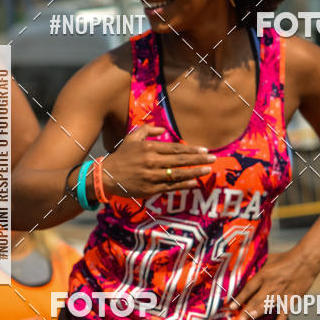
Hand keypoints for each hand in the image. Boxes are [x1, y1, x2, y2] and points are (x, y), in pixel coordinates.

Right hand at [101, 125, 216, 197]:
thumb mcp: (132, 138)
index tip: (204, 150)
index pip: (175, 149)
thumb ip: (147, 130)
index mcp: (149, 148)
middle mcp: (152, 162)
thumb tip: (163, 130)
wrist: (107, 177)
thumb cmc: (121, 156)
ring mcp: (152, 177)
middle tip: (213, 158)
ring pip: (178, 174)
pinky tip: (194, 182)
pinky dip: (183, 184)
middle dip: (198, 159)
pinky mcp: (150, 189)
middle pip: (180, 161)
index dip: (191, 150)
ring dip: (195, 172)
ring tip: (208, 170)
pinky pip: (171, 187)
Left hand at [228, 249, 319, 319]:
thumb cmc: (286, 258)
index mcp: (264, 274)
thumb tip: (246, 270)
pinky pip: (286, 308)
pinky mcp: (293, 296)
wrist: (306, 259)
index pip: (248, 288)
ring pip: (268, 304)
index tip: (230, 306)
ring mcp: (282, 291)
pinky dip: (282, 317)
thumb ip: (259, 266)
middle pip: (256, 299)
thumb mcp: (269, 258)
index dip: (239, 298)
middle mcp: (271, 284)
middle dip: (246, 310)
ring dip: (257, 313)